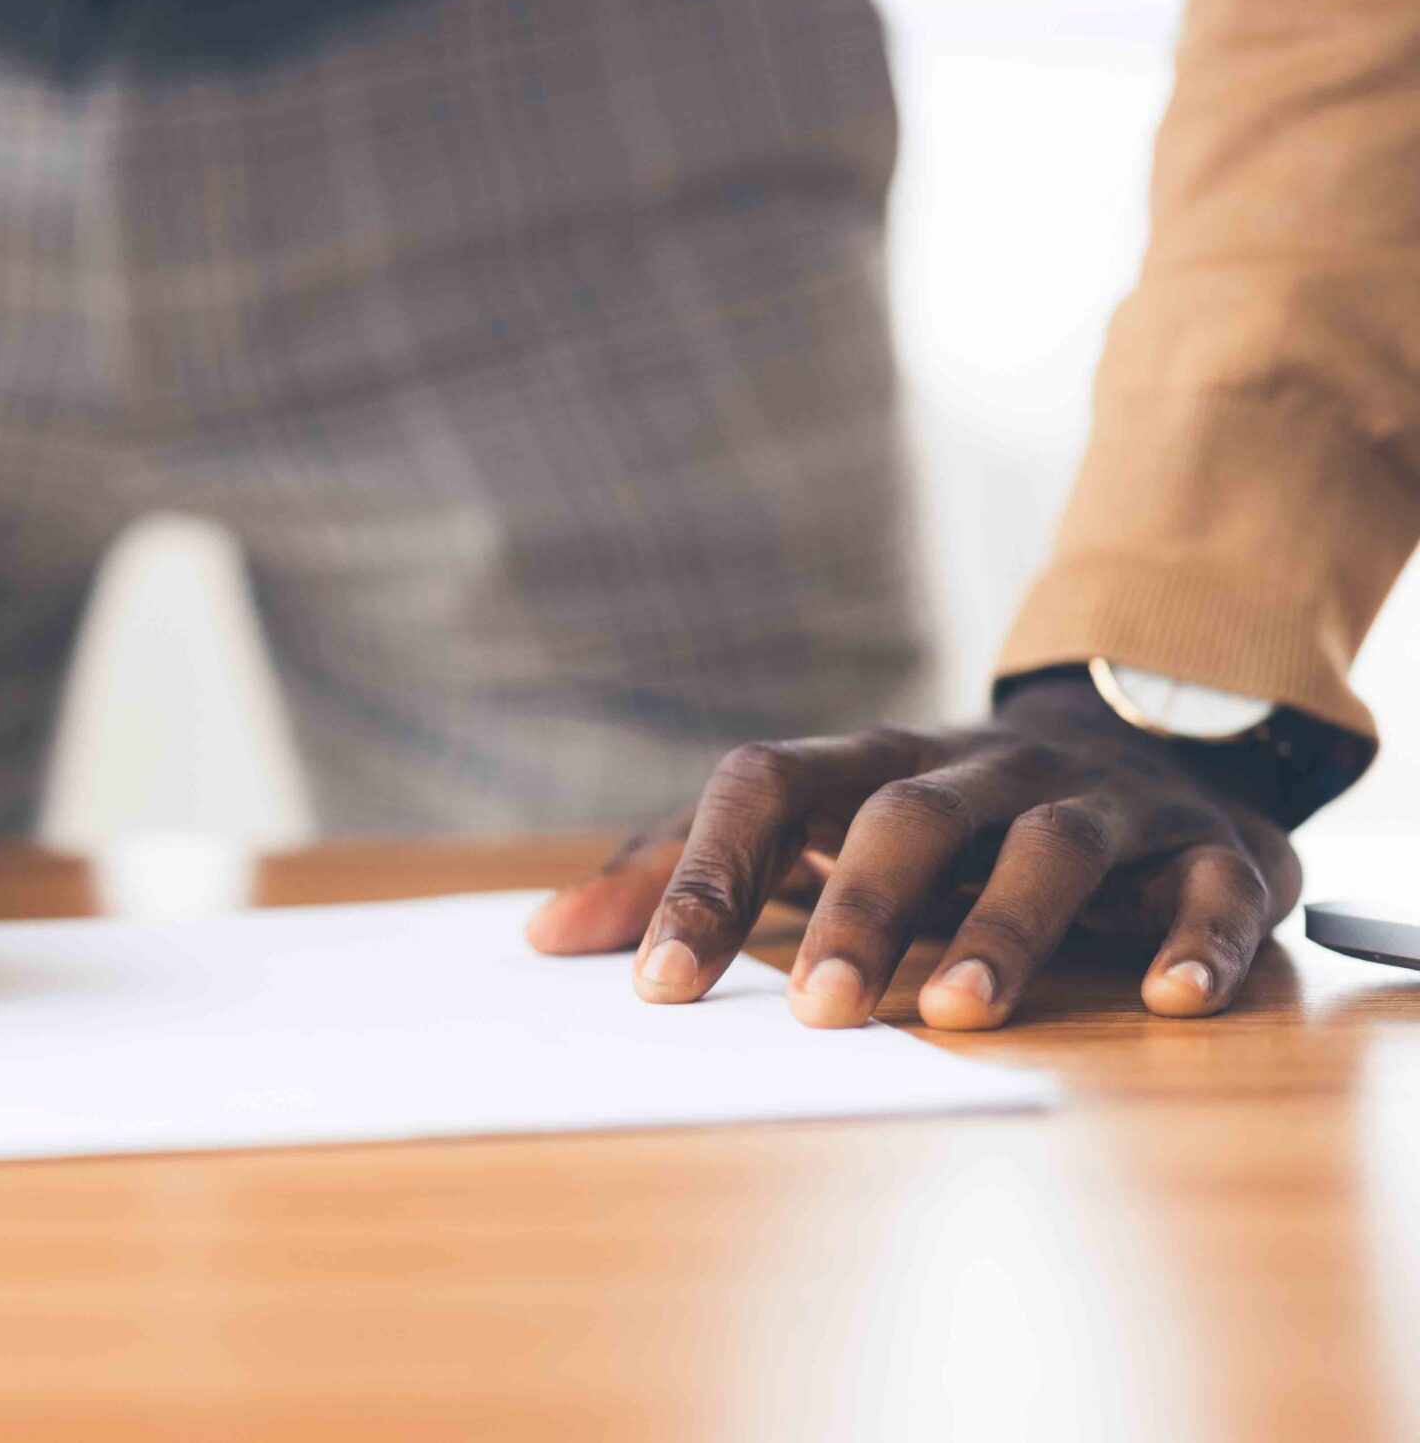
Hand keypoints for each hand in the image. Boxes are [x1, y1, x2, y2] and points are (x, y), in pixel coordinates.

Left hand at [524, 676, 1300, 1028]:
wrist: (1145, 741)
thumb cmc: (936, 817)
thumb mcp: (811, 828)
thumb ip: (681, 875)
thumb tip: (545, 937)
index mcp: (867, 763)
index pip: (766, 787)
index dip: (709, 874)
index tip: (657, 982)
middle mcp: (977, 767)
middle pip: (905, 815)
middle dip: (859, 909)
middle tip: (818, 1014)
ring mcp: (1096, 799)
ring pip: (1047, 844)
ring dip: (1005, 928)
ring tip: (958, 1014)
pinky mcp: (1209, 848)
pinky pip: (1208, 888)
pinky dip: (1192, 939)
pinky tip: (1167, 998)